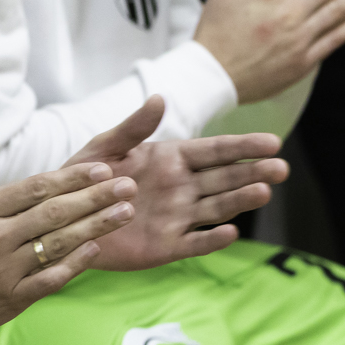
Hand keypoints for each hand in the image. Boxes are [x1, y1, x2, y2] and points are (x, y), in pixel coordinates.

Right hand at [0, 132, 135, 338]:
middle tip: (128, 185)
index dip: (73, 177)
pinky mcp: (9, 300)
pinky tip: (96, 249)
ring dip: (96, 227)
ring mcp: (3, 271)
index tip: (103, 167)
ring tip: (125, 213)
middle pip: (55, 213)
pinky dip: (75, 265)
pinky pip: (49, 279)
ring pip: (58, 244)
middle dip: (96, 197)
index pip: (36, 187)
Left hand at [63, 98, 288, 269]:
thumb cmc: (84, 178)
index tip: (273, 143)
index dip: (244, 147)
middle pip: (225, 179)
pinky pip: (195, 243)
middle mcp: (182, 188)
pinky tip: (231, 232)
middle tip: (281, 169)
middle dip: (254, 173)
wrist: (63, 218)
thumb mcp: (105, 147)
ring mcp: (178, 218)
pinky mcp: (167, 247)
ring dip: (240, 202)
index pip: (216, 151)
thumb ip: (133, 127)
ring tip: (264, 192)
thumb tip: (159, 98)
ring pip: (217, 208)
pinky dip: (212, 239)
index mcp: (172, 159)